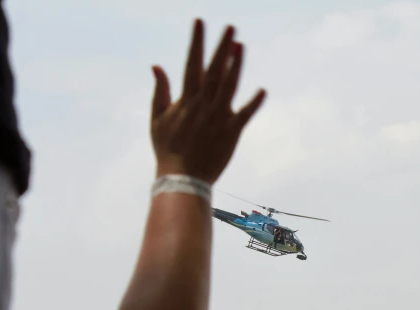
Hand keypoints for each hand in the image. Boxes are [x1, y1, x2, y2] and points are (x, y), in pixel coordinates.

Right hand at [150, 20, 265, 183]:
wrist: (182, 178)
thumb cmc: (168, 149)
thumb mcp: (157, 119)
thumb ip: (160, 91)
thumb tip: (157, 66)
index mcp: (186, 99)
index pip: (193, 63)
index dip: (197, 42)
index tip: (200, 22)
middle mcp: (204, 104)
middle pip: (215, 70)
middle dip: (222, 46)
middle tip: (231, 27)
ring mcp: (218, 117)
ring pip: (230, 86)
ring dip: (237, 65)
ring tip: (242, 45)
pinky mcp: (231, 132)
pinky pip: (245, 115)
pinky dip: (254, 103)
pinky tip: (262, 90)